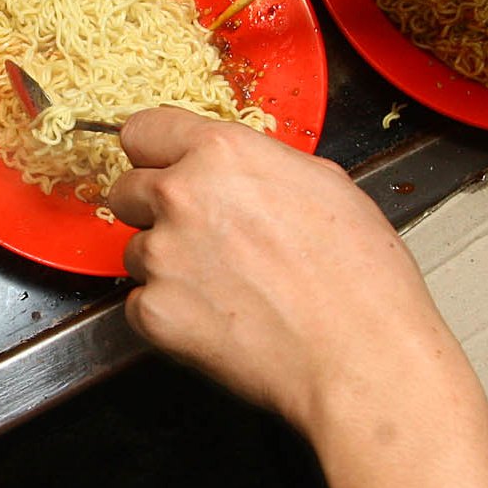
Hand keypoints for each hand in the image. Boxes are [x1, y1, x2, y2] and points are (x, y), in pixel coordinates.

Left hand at [106, 107, 478, 439]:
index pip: (144, 131)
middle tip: (201, 238)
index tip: (159, 166)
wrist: (360, 357)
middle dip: (154, 211)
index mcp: (222, 153)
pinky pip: (140, 305)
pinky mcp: (153, 312)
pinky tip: (218, 322)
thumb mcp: (324, 184)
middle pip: (127, 190)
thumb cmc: (359, 278)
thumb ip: (259, 166)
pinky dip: (169, 315)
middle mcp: (181, 196)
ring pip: (134, 252)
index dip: (155, 153)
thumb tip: (240, 173)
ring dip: (166, 267)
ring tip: (226, 289)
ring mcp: (161, 255)